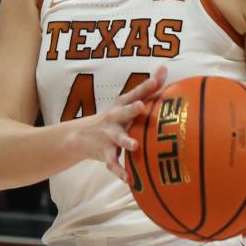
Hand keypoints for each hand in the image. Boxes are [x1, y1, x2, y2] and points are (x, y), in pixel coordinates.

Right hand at [68, 67, 166, 181]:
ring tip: (134, 146)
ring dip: (125, 141)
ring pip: (118, 138)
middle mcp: (115, 118)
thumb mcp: (127, 101)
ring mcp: (109, 135)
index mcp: (122, 106)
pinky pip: (113, 163)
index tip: (157, 80)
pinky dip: (119, 171)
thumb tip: (165, 67)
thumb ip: (147, 88)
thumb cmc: (115, 117)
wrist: (80, 136)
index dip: (145, 87)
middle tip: (141, 107)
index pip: (135, 93)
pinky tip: (127, 178)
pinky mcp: (105, 152)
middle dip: (132, 109)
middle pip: (124, 112)